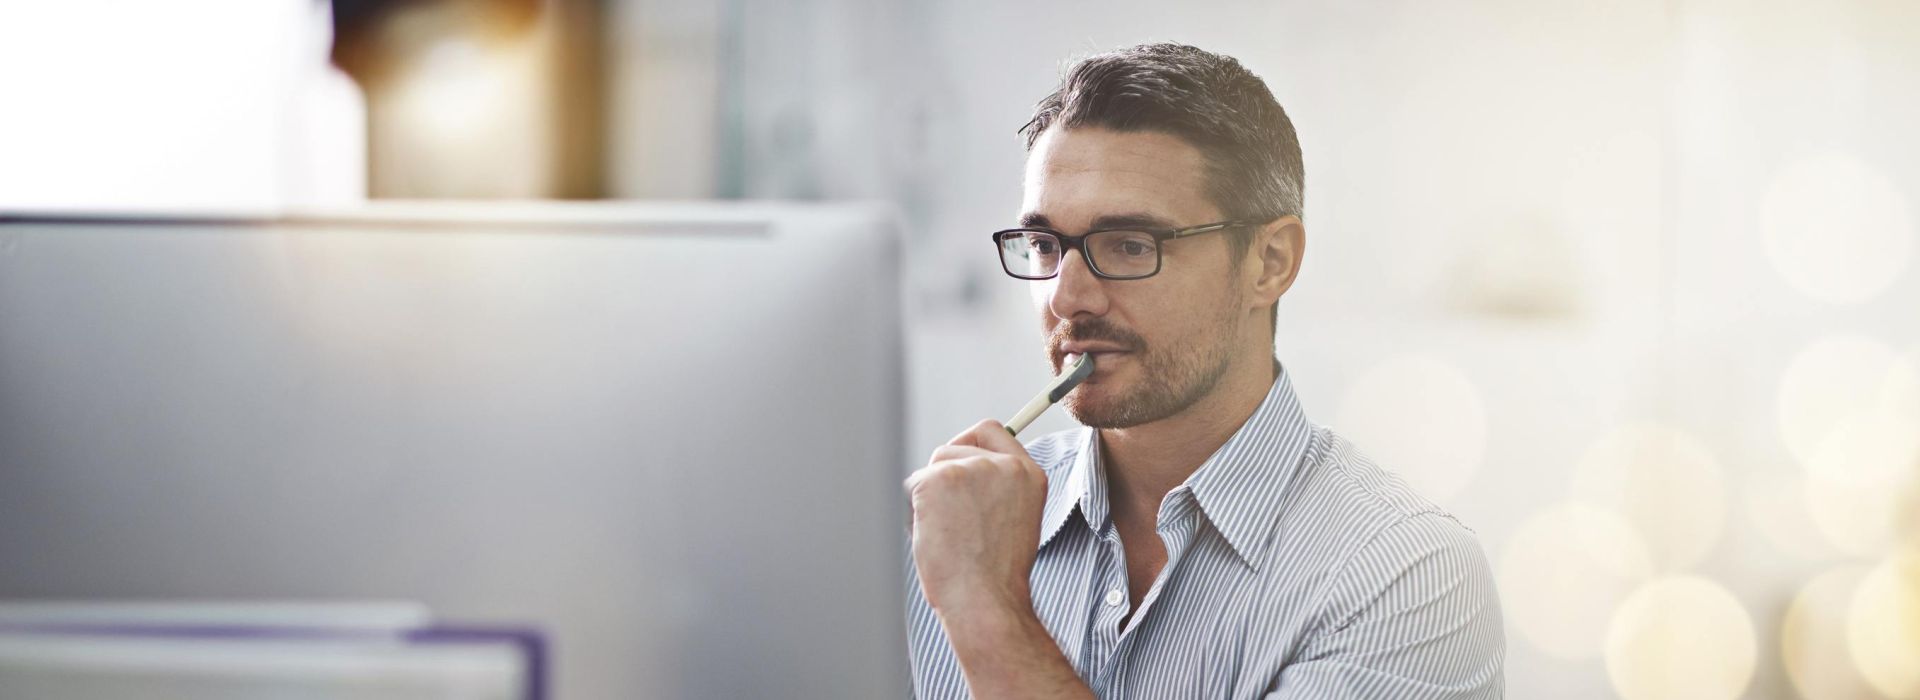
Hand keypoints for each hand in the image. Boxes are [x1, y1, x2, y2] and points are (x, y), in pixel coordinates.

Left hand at [906, 419, 1048, 617]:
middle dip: (941, 477)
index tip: (957, 460)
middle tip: (949, 518)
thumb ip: (997, 489)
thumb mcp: (1016, 520)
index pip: (992, 431)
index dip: (968, 442)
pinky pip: (910, 486)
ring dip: (928, 497)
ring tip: (945, 533)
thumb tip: (961, 473)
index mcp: (1028, 474)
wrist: (985, 600)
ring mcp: (970, 469)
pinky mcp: (937, 480)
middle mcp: (1003, 465)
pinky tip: (932, 536)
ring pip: (930, 469)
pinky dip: (912, 511)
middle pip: (952, 448)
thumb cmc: (995, 574)